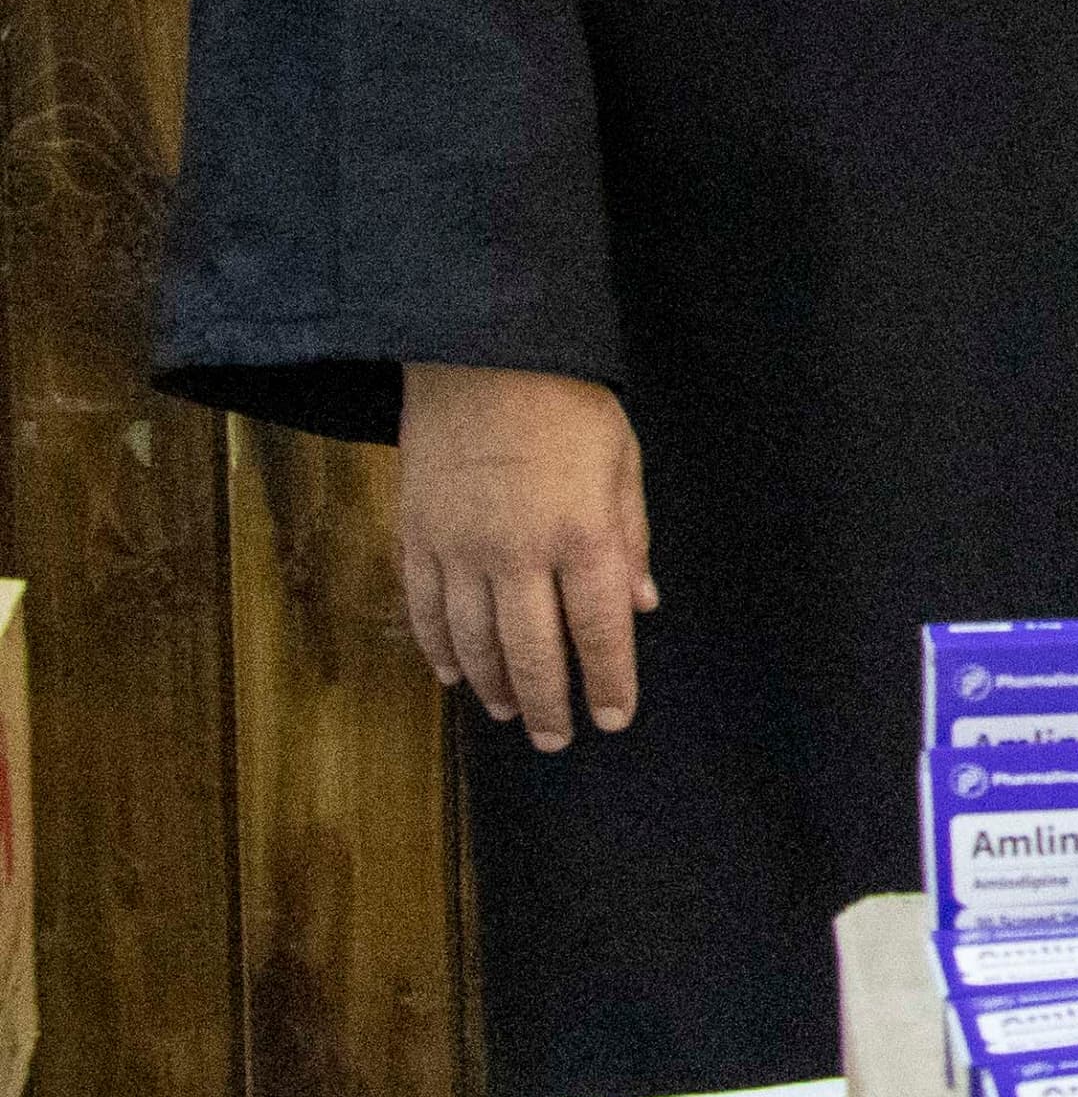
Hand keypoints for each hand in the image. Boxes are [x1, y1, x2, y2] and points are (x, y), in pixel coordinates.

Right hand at [397, 363, 654, 751]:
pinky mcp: (417, 537)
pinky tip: (453, 673)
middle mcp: (519, 554)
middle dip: (549, 703)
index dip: (608, 682)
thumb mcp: (622, 464)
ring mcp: (460, 549)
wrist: (481, 356)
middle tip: (557, 739)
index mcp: (582, 536)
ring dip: (493, 685)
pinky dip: (439, 648)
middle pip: (533, 652)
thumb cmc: (567, 406)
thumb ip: (631, 540)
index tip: (613, 719)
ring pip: (474, 641)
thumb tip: (642, 606)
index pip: (599, 631)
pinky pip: (426, 609)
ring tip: (511, 712)